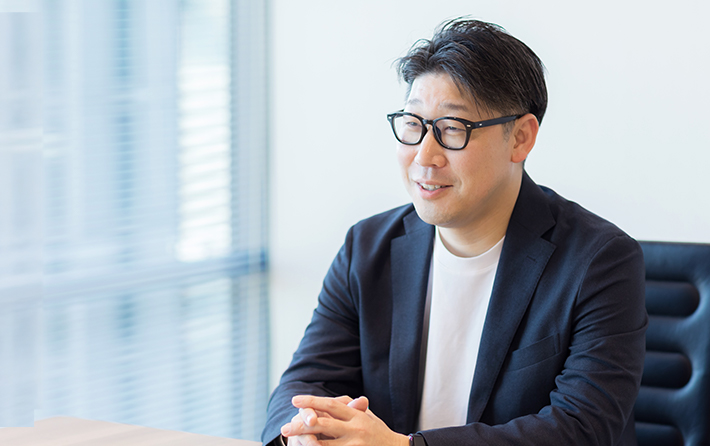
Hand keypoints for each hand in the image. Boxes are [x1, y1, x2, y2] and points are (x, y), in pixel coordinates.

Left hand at [281, 395, 408, 445]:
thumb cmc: (379, 432)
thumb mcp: (368, 417)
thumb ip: (351, 408)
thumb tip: (334, 401)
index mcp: (357, 415)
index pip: (331, 405)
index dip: (312, 401)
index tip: (294, 400)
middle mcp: (355, 429)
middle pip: (323, 424)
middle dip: (302, 426)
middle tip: (284, 428)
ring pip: (325, 445)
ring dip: (307, 444)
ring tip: (291, 444)